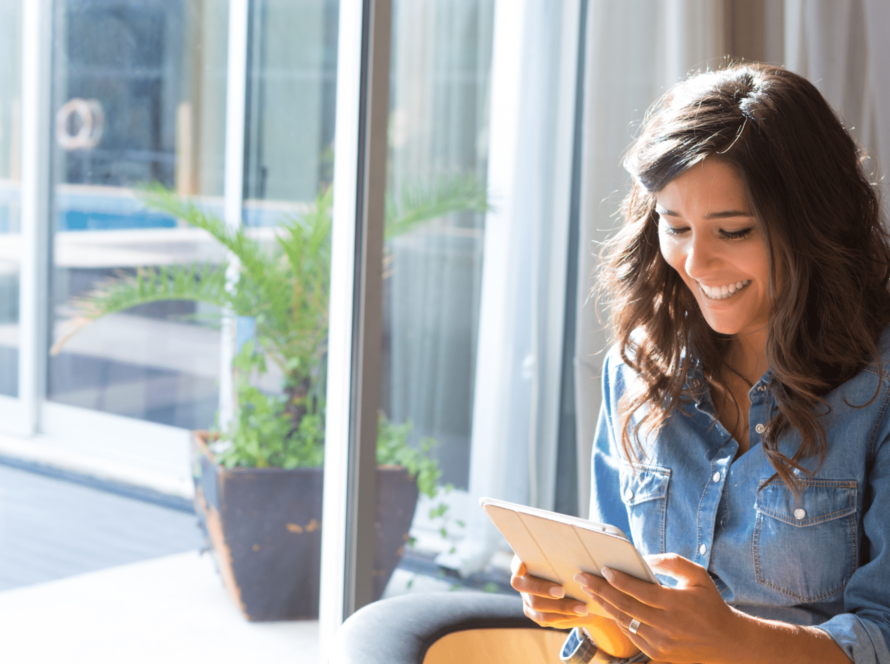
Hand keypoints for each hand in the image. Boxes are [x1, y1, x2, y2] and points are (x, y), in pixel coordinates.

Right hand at [510, 555, 639, 657]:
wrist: (576, 587)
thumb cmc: (571, 564)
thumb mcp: (568, 556)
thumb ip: (566, 550)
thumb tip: (577, 538)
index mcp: (525, 561)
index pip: (516, 563)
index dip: (518, 565)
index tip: (525, 566)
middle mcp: (522, 581)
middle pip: (524, 587)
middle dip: (543, 589)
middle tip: (562, 591)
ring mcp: (526, 598)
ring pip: (536, 606)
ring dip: (560, 608)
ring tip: (581, 607)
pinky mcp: (534, 613)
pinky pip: (544, 619)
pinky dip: (562, 617)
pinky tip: (577, 614)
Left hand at [576, 553, 743, 663]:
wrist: (727, 643)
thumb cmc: (710, 604)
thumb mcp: (698, 576)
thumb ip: (673, 563)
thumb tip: (646, 558)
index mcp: (675, 604)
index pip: (640, 591)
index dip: (620, 580)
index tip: (604, 568)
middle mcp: (666, 625)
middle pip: (625, 606)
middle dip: (600, 590)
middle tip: (582, 577)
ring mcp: (660, 642)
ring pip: (624, 621)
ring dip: (604, 604)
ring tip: (589, 589)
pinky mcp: (657, 654)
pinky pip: (630, 634)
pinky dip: (616, 619)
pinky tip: (605, 606)